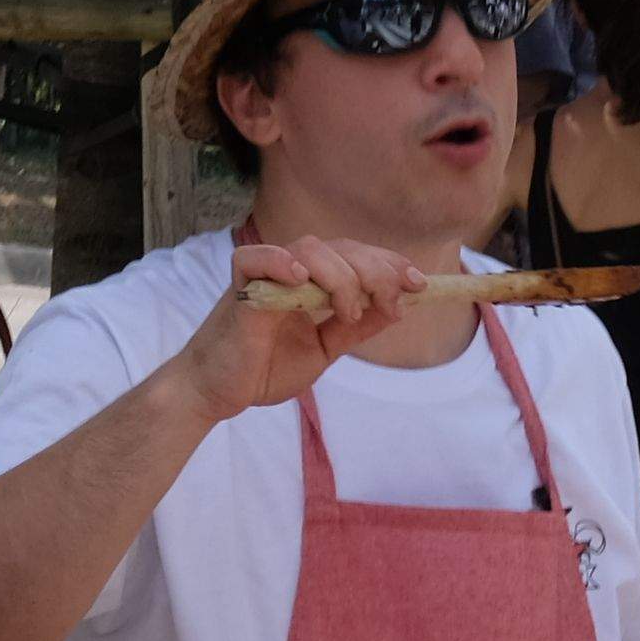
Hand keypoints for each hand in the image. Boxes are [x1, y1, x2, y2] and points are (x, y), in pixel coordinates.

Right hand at [174, 236, 423, 420]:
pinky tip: (301, 276)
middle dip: (376, 270)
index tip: (420, 284)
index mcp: (312, 282)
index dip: (389, 264)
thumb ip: (356, 328)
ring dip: (340, 275)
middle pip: (340, 248)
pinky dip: (279, 261)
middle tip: (394, 301)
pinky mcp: (240, 291)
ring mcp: (265, 277)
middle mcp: (291, 272)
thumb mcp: (325, 349)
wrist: (219, 392)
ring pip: (309, 248)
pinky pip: (254, 259)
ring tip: (347, 310)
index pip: (355, 257)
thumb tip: (398, 308)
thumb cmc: (265, 368)